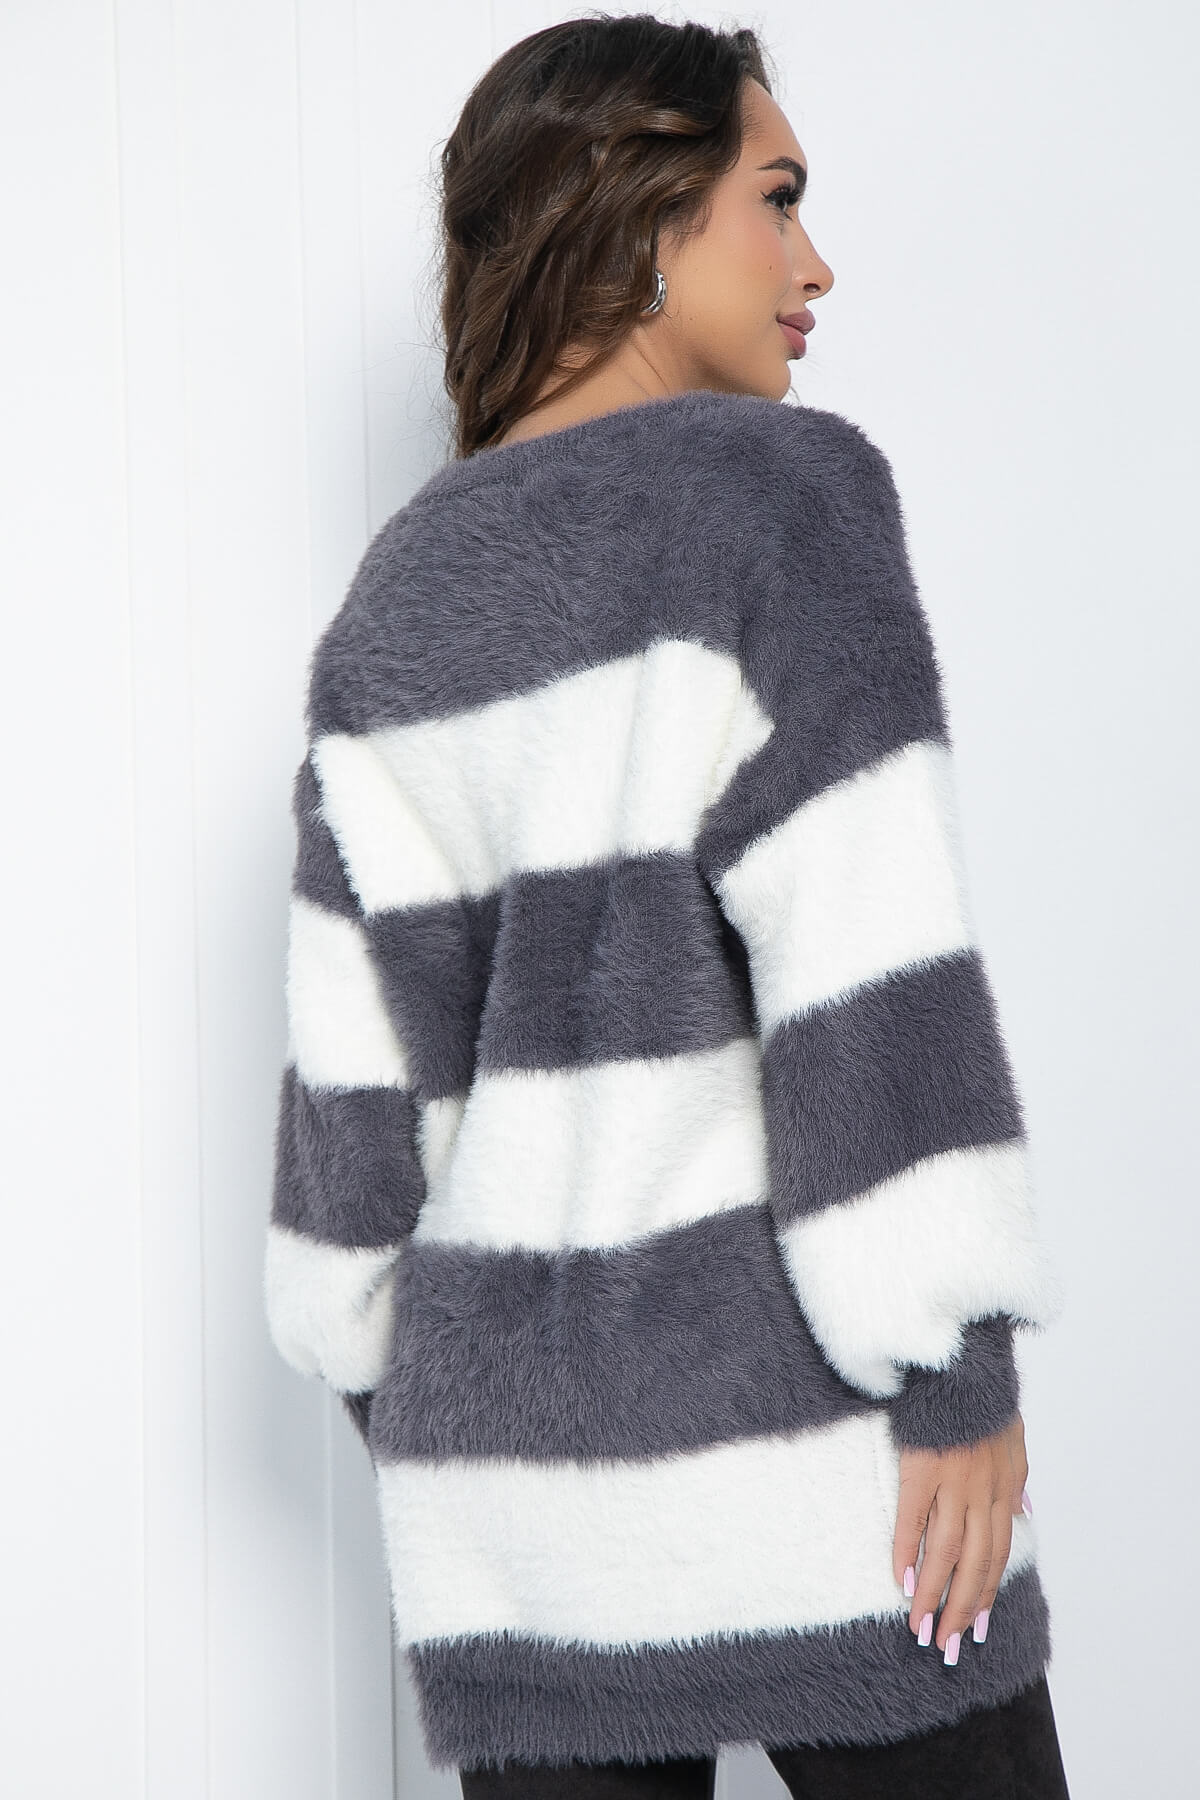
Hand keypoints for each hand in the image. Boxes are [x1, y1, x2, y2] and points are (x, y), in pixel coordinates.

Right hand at [892, 1411, 1028, 1656]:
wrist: (961, 1363)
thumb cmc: (984, 1400)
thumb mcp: (1016, 1439)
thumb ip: (1018, 1477)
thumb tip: (1023, 1510)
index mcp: (1004, 1488)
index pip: (997, 1556)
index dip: (986, 1595)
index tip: (975, 1628)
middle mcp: (982, 1493)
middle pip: (975, 1565)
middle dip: (961, 1609)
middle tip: (945, 1645)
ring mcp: (952, 1482)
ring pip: (946, 1552)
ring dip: (933, 1594)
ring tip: (920, 1626)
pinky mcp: (920, 1468)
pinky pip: (913, 1520)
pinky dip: (907, 1552)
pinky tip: (900, 1580)